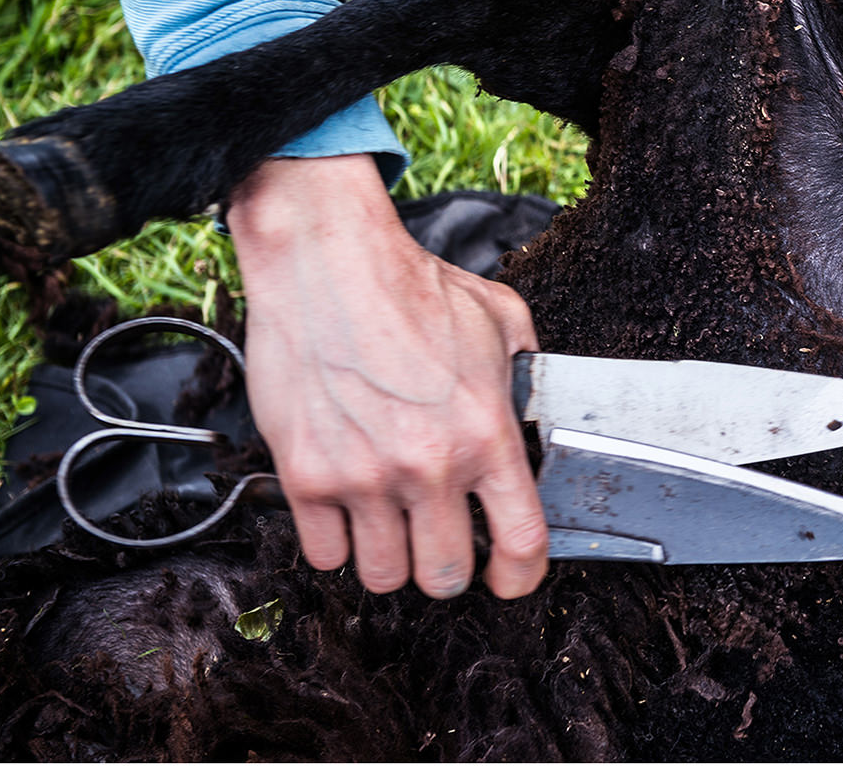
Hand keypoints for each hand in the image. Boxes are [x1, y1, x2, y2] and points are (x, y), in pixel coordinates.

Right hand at [224, 154, 549, 600]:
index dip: (520, 576)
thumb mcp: (503, 321)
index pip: (520, 541)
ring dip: (391, 560)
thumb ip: (526, 375)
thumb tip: (535, 412)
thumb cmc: (413, 286)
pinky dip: (336, 544)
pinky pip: (324, 554)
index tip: (510, 579)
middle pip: (444, 575)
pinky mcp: (306, 476)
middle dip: (449, 569)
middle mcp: (428, 466)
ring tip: (392, 526)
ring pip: (382, 576)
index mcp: (486, 432)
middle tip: (442, 544)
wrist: (328, 264)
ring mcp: (363, 477)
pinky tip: (347, 511)